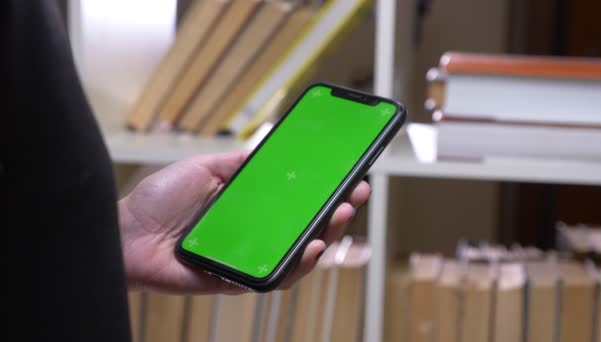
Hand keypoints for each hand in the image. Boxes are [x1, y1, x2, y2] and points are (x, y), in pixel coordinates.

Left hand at [119, 151, 369, 293]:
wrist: (124, 234)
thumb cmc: (157, 201)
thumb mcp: (201, 168)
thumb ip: (236, 164)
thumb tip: (267, 151)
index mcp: (246, 208)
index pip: (293, 202)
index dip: (321, 191)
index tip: (345, 175)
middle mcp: (252, 234)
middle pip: (303, 228)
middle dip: (335, 212)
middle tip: (355, 192)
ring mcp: (247, 258)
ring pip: (297, 255)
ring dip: (325, 238)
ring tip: (340, 216)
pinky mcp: (236, 280)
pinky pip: (273, 277)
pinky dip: (296, 265)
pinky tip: (312, 247)